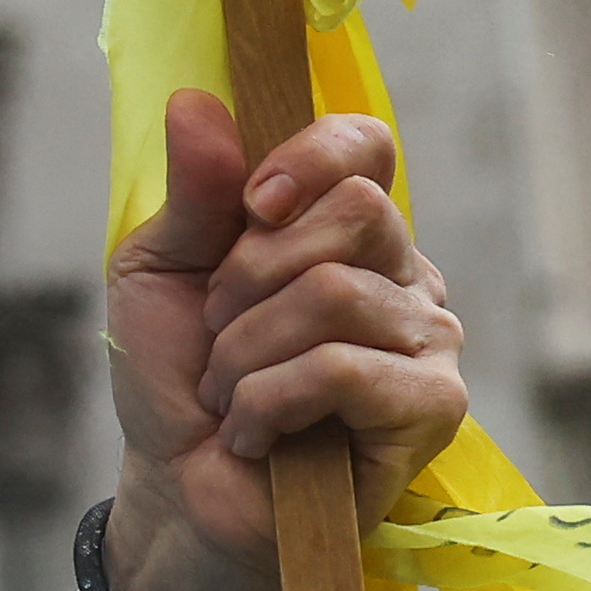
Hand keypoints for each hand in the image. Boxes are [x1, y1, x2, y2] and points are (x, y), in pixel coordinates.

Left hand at [98, 90, 467, 590]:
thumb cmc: (178, 376)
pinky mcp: (433, 409)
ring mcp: (427, 341)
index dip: (309, 157)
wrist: (180, 489)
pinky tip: (258, 435)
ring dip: (245, 352)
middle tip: (220, 333)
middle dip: (250, 276)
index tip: (250, 204)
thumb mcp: (157, 273)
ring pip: (334, 294)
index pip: (366, 146)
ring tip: (230, 396)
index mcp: (344, 229)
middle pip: (354, 211)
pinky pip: (344, 369)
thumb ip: (191, 193)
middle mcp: (402, 274)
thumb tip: (197, 101)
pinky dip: (270, 402)